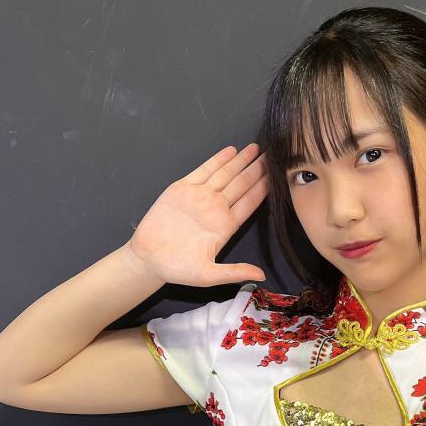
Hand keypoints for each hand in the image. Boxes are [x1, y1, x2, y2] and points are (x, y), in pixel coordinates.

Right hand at [124, 143, 269, 285]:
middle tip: (273, 155)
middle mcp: (216, 209)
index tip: (277, 177)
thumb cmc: (178, 269)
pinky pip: (204, 170)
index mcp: (225, 227)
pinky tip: (231, 151)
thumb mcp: (209, 276)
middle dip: (257, 170)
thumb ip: (235, 272)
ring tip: (256, 149)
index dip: (263, 189)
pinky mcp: (182, 189)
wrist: (148, 259)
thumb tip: (260, 276)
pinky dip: (217, 160)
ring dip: (241, 161)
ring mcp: (200, 197)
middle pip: (242, 184)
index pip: (249, 203)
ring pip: (226, 174)